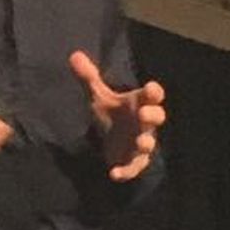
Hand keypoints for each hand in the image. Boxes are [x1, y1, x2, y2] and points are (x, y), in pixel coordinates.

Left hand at [68, 50, 165, 181]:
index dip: (153, 92)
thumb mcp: (98, 96)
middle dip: (153, 115)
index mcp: (138, 103)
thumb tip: (74, 55)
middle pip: (156, 118)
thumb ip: (89, 77)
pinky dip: (126, 172)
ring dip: (146, 144)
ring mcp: (140, 143)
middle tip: (145, 113)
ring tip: (141, 143)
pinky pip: (133, 168)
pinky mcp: (132, 161)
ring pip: (148, 144)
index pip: (151, 96)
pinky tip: (114, 174)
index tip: (151, 88)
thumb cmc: (112, 113)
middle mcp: (143, 123)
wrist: (111, 139)